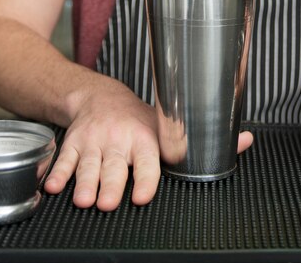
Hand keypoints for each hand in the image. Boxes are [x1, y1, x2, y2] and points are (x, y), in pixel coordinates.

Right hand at [44, 77, 253, 210]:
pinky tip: (54, 187)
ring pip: (88, 164)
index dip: (145, 178)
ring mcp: (94, 141)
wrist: (99, 97)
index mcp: (146, 137)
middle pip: (114, 166)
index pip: (148, 161)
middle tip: (107, 202)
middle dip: (110, 185)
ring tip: (83, 199)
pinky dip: (57, 172)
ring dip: (84, 182)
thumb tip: (246, 140)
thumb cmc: (139, 118)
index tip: (144, 194)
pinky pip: (64, 158)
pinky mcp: (73, 142)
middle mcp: (119, 138)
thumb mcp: (170, 124)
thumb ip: (205, 138)